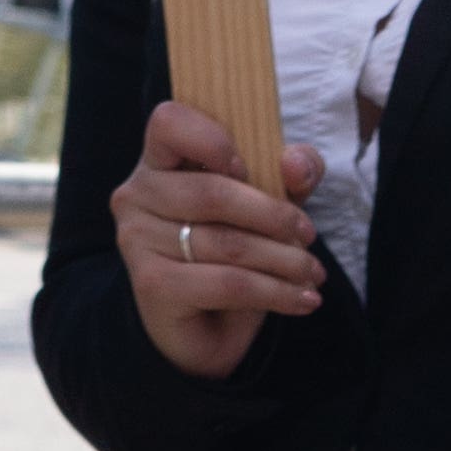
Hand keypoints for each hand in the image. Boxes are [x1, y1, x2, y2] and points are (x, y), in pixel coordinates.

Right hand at [112, 97, 322, 379]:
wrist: (207, 328)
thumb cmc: (232, 251)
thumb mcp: (268, 204)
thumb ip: (288, 175)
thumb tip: (296, 164)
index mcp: (159, 160)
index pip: (169, 122)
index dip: (211, 137)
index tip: (248, 167)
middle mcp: (137, 194)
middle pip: (211, 192)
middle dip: (273, 215)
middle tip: (309, 235)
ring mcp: (137, 240)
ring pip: (224, 243)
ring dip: (283, 260)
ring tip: (313, 273)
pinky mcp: (151, 284)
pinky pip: (225, 283)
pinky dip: (273, 292)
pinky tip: (302, 300)